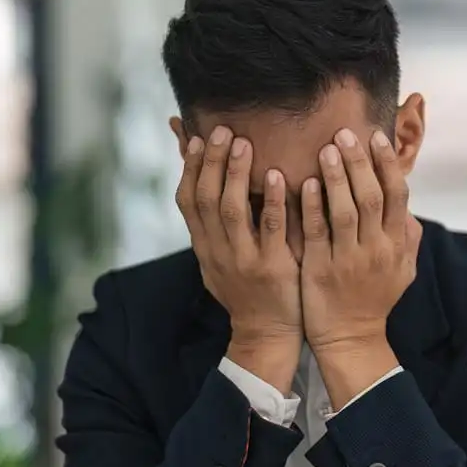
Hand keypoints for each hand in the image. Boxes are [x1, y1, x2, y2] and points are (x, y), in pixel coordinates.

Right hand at [176, 125, 300, 389]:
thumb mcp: (220, 258)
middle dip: (211, 162)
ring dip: (236, 174)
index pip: (187, 201)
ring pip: (231, 210)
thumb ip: (213, 224)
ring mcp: (243, 260)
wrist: (266, 336)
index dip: (189, 167)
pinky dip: (272, 200)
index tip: (197, 137)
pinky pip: (270, 229)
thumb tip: (203, 186)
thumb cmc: (247, 289)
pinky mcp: (272, 268)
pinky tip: (279, 175)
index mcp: (204, 247)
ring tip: (244, 143)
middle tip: (221, 130)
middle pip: (205, 199)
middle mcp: (218, 251)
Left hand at [301, 127, 421, 406]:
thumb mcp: (402, 271)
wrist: (350, 339)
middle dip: (360, 162)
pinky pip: (317, 233)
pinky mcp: (321, 269)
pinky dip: (312, 207)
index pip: (397, 195)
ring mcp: (348, 259)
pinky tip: (304, 184)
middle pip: (371, 197)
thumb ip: (408, 238)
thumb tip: (409, 210)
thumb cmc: (373, 299)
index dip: (387, 165)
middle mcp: (376, 249)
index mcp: (395, 244)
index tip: (376, 137)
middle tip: (346, 134)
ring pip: (345, 211)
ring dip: (336, 178)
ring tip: (326, 149)